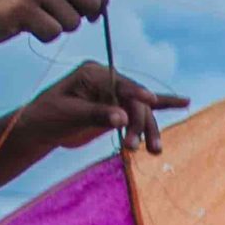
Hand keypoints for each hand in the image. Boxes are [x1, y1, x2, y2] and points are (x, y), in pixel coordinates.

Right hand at [0, 0, 114, 45]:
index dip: (98, 0)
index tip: (84, 10)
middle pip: (93, 3)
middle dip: (80, 17)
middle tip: (53, 15)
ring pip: (73, 23)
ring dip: (57, 27)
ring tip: (33, 17)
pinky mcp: (24, 9)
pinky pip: (53, 34)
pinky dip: (42, 36)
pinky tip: (23, 25)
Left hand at [23, 63, 188, 152]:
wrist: (40, 129)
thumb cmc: (47, 117)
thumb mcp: (68, 114)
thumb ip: (96, 114)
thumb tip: (122, 118)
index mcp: (93, 73)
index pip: (121, 83)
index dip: (136, 94)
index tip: (150, 102)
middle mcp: (108, 81)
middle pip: (135, 101)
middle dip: (140, 124)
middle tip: (135, 147)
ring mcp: (114, 95)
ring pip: (140, 111)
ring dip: (147, 130)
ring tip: (153, 151)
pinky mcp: (118, 110)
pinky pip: (142, 108)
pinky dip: (163, 106)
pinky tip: (184, 102)